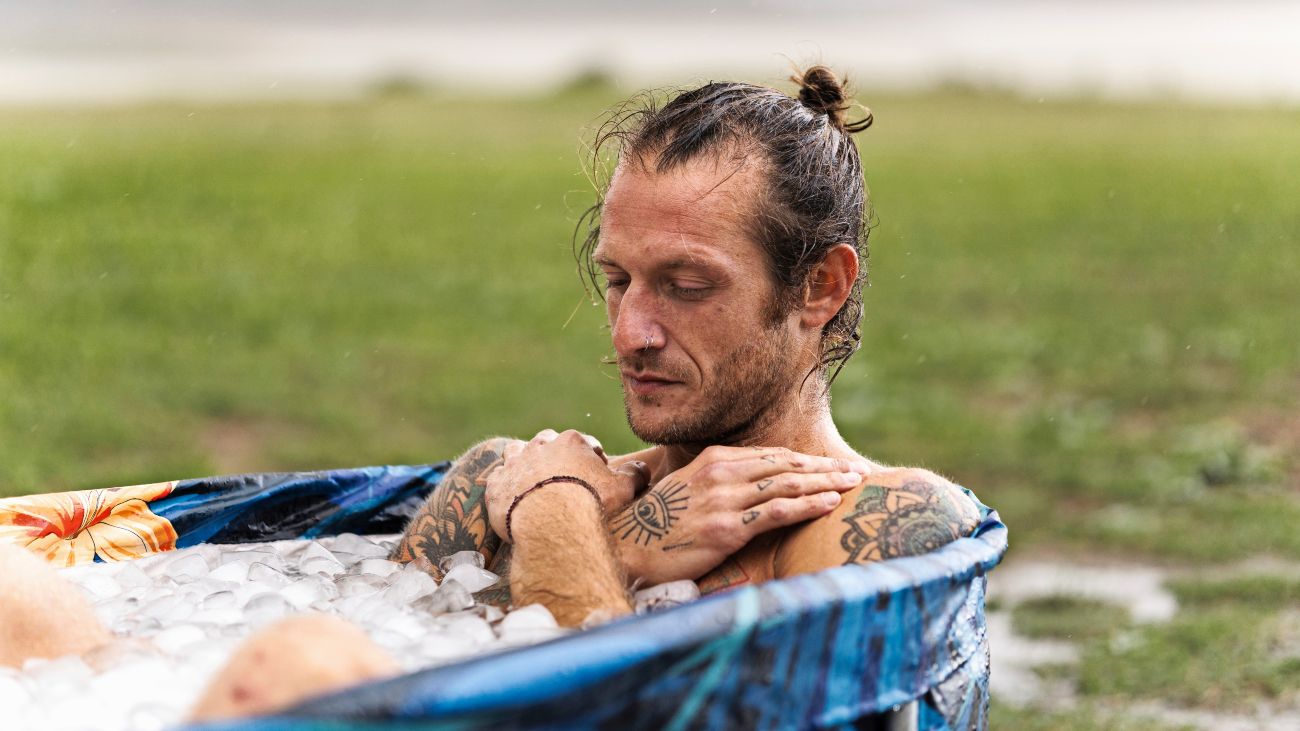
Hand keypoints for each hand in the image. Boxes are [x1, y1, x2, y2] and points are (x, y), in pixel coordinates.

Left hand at [486, 429, 648, 541]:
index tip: (594, 479)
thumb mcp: (623, 488)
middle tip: (563, 480)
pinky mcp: (496, 484)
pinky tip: (513, 499)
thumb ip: (634, 473)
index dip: (592, 460)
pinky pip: (498, 479)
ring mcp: (515, 463)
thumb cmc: (591, 503)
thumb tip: (641, 468)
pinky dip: (505, 486)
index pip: (584, 444)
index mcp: (571, 441)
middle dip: (555, 457)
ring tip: (534, 483)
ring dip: (524, 463)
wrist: (552, 523)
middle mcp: (540, 445)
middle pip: (548, 443)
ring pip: (517, 452)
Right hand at [611, 446, 871, 584]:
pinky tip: (829, 503)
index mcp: (714, 459)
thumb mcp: (689, 490)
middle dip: (825, 468)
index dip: (806, 461)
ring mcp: (725, 498)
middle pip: (786, 465)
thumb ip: (720, 482)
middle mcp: (722, 472)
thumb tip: (752, 486)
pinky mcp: (727, 527)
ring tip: (852, 485)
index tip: (832, 466)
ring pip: (788, 485)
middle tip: (856, 471)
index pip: (772, 456)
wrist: (629, 546)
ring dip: (825, 484)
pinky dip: (808, 506)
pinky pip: (777, 511)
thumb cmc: (660, 523)